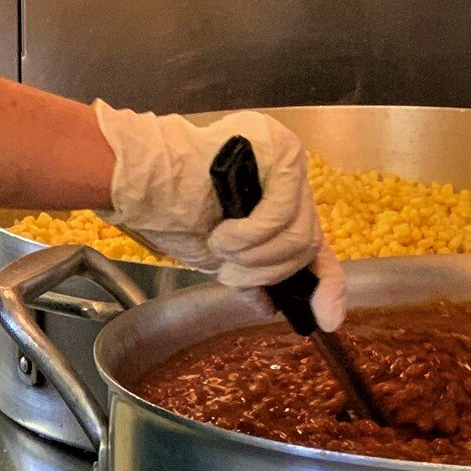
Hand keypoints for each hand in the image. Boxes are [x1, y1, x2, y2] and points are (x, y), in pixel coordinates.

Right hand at [93, 101, 345, 329]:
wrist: (144, 181)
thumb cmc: (172, 211)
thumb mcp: (220, 255)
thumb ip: (251, 274)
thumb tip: (270, 307)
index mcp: (276, 200)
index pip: (317, 246)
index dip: (327, 287)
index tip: (326, 321)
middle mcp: (289, 178)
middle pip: (306, 243)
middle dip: (267, 272)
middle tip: (229, 274)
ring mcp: (287, 160)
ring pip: (298, 234)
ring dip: (255, 257)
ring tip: (220, 249)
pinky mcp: (279, 150)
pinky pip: (281, 212)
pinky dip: (251, 235)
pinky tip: (223, 235)